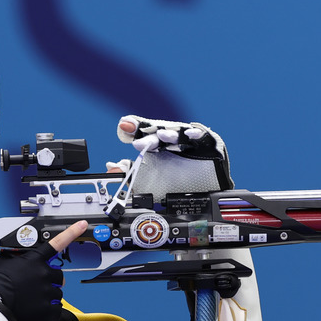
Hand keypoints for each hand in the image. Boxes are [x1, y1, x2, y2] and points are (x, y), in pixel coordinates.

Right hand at [0, 221, 86, 320]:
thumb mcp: (1, 261)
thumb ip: (13, 258)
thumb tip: (13, 259)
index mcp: (35, 260)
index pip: (57, 243)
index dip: (72, 232)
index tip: (82, 225)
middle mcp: (44, 273)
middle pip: (58, 274)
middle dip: (51, 279)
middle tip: (38, 285)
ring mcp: (48, 291)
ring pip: (58, 292)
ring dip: (48, 295)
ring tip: (32, 299)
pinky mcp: (48, 309)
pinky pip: (56, 308)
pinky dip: (49, 311)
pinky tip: (37, 309)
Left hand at [116, 114, 234, 194]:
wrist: (205, 194)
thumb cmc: (178, 182)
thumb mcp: (150, 180)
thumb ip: (131, 173)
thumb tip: (112, 167)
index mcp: (158, 145)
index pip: (144, 133)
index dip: (133, 128)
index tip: (123, 126)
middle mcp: (172, 140)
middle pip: (159, 132)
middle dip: (149, 132)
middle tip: (138, 141)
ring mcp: (189, 141)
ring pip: (179, 133)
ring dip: (170, 133)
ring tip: (161, 136)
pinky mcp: (208, 144)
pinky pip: (203, 137)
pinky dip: (197, 134)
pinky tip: (190, 134)